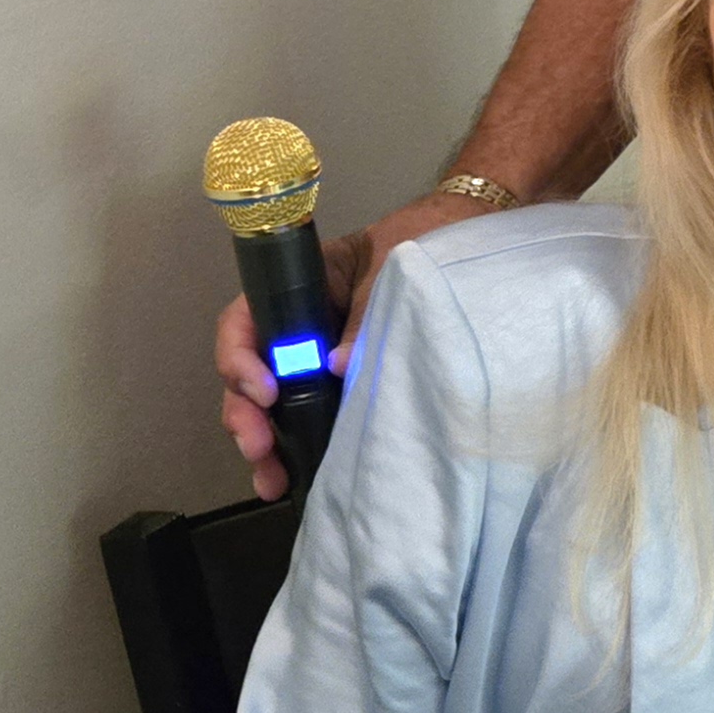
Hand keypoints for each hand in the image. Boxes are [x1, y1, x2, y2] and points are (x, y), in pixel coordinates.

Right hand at [216, 193, 490, 498]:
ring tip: (272, 480)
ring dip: (266, 441)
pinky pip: (311, 410)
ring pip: (275, 400)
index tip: (266, 390)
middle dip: (246, 413)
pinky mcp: (345, 379)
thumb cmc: (429, 237)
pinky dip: (298, 443)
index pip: (246, 321)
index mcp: (302, 284)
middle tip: (257, 447)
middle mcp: (303, 322)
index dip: (241, 358)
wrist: (472, 232)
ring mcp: (322, 352)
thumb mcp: (394, 268)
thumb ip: (365, 315)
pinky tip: (294, 475)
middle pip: (252, 370)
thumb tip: (337, 367)